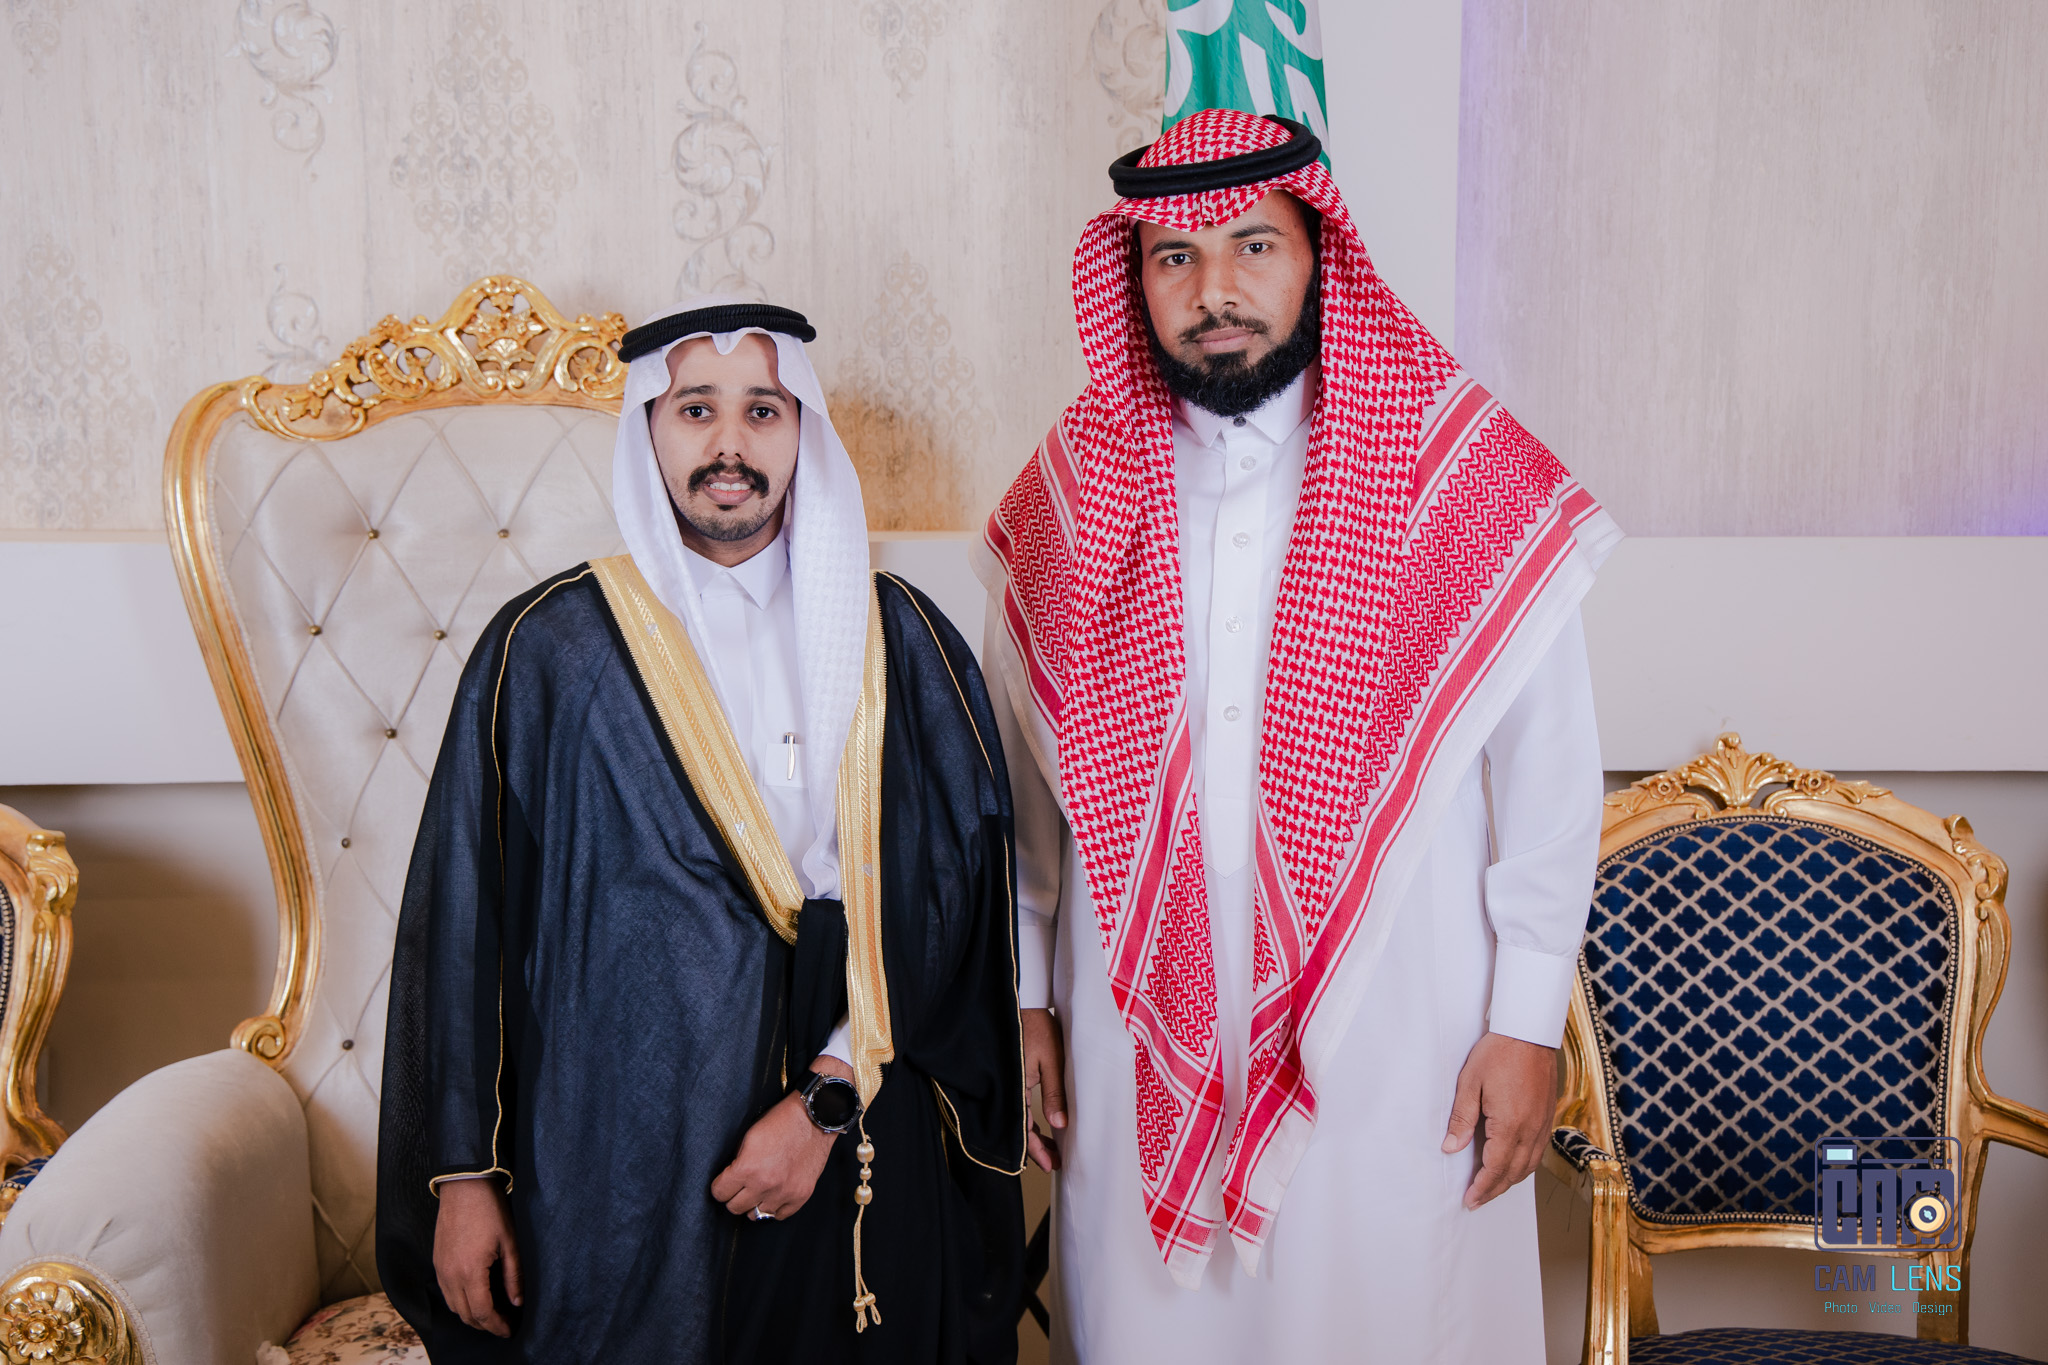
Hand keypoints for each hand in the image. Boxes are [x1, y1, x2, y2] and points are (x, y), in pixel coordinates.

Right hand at [433, 1178, 520, 1336]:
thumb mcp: (510, 1243)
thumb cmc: (490, 1211)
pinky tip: (476, 1295)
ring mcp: (440, 1269)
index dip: (497, 1326)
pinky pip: (446, 1292)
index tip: (509, 1330)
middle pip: (466, 1314)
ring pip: (453, 1306)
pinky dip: (460, 1301)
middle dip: (486, 1324)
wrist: (464, 1186)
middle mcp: (450, 1275)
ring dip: (472, 1314)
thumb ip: (514, 1276)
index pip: (482, 1312)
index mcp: (470, 1272)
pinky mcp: (437, 1261)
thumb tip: (518, 1302)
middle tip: (504, 1323)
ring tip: (493, 1312)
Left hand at [710, 1055, 848, 1218]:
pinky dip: (774, 1207)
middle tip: (740, 1185)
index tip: (725, 1181)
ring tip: (758, 1190)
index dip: (720, 1185)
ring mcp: (784, 1193)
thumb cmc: (780, 1122)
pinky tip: (774, 1193)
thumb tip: (729, 1180)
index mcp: (747, 1168)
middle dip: (734, 1196)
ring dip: (754, 1203)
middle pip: (734, 1208)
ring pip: (756, 1215)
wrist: (813, 1119)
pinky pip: (779, 1215)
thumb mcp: (749, 1137)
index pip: (719, 1193)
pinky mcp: (801, 1196)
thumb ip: (737, 1162)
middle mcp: (765, 1185)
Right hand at [1022, 1008, 1067, 1171]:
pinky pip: (1018, 1106)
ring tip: (1051, 1150)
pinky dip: (1029, 1120)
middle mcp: (1009, 1090)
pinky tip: (1043, 1125)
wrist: (1021, 1004)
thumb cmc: (1037, 1027)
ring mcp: (1008, 1085)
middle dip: (1036, 1148)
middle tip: (1054, 1163)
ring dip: (1033, 1136)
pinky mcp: (1011, 1079)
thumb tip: (1060, 1125)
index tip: (1051, 1165)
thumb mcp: (1052, 1060)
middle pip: (1019, 1130)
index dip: (1036, 1150)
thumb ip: (1055, 1093)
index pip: (1024, 1130)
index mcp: (1017, 1089)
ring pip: (1018, 1120)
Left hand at [1442, 1031, 1557, 1209]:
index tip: (1470, 1200)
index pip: (1495, 1168)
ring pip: (1529, 1165)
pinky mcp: (1547, 1117)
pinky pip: (1538, 1152)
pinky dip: (1525, 1166)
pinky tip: (1513, 1165)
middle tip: (1477, 1200)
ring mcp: (1542, 1125)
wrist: (1529, 1033)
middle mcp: (1530, 1130)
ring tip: (1492, 1188)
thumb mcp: (1470, 1084)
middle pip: (1513, 1172)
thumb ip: (1462, 1119)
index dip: (1482, 1187)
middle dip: (1495, 1190)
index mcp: (1509, 1125)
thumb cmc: (1498, 1054)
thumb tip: (1451, 1148)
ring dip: (1510, 1180)